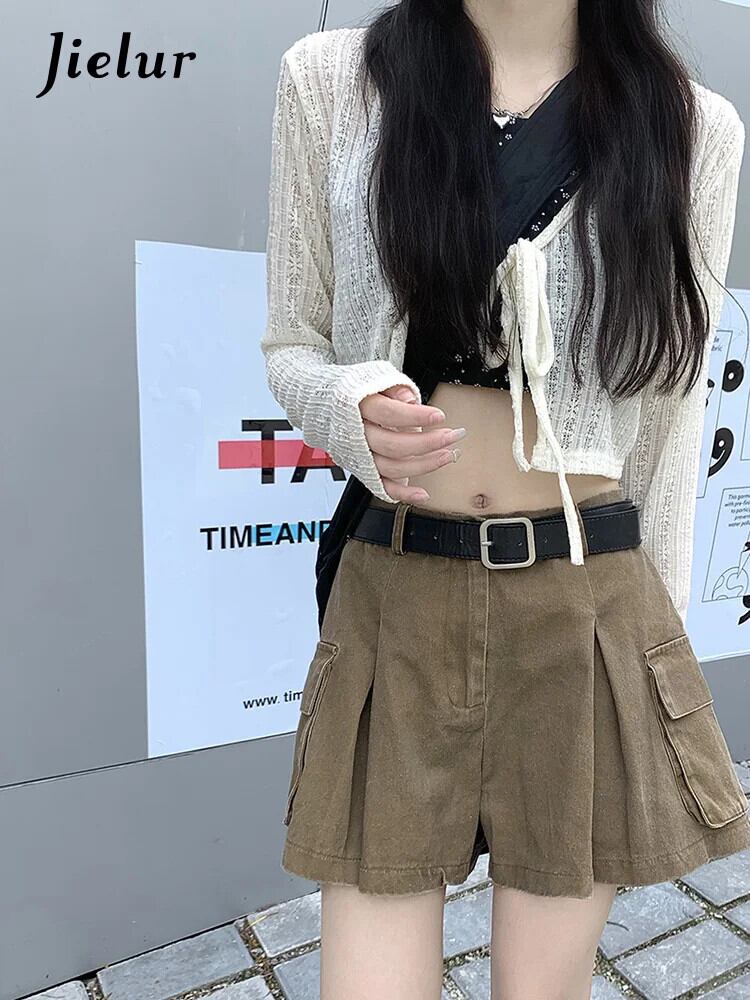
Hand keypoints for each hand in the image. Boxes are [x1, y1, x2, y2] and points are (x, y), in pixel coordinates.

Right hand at [359, 384, 465, 501]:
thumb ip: (395, 390)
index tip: (439, 416)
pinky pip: (382, 487)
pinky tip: (423, 494)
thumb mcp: (376, 380)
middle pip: (391, 445)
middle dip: (427, 443)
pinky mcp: (365, 470)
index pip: (387, 414)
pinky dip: (403, 493)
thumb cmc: (359, 394)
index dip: (414, 417)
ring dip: (424, 465)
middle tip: (452, 436)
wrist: (330, 408)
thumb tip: (411, 400)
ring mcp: (361, 456)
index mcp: (357, 408)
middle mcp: (356, 436)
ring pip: (391, 467)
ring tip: (448, 455)